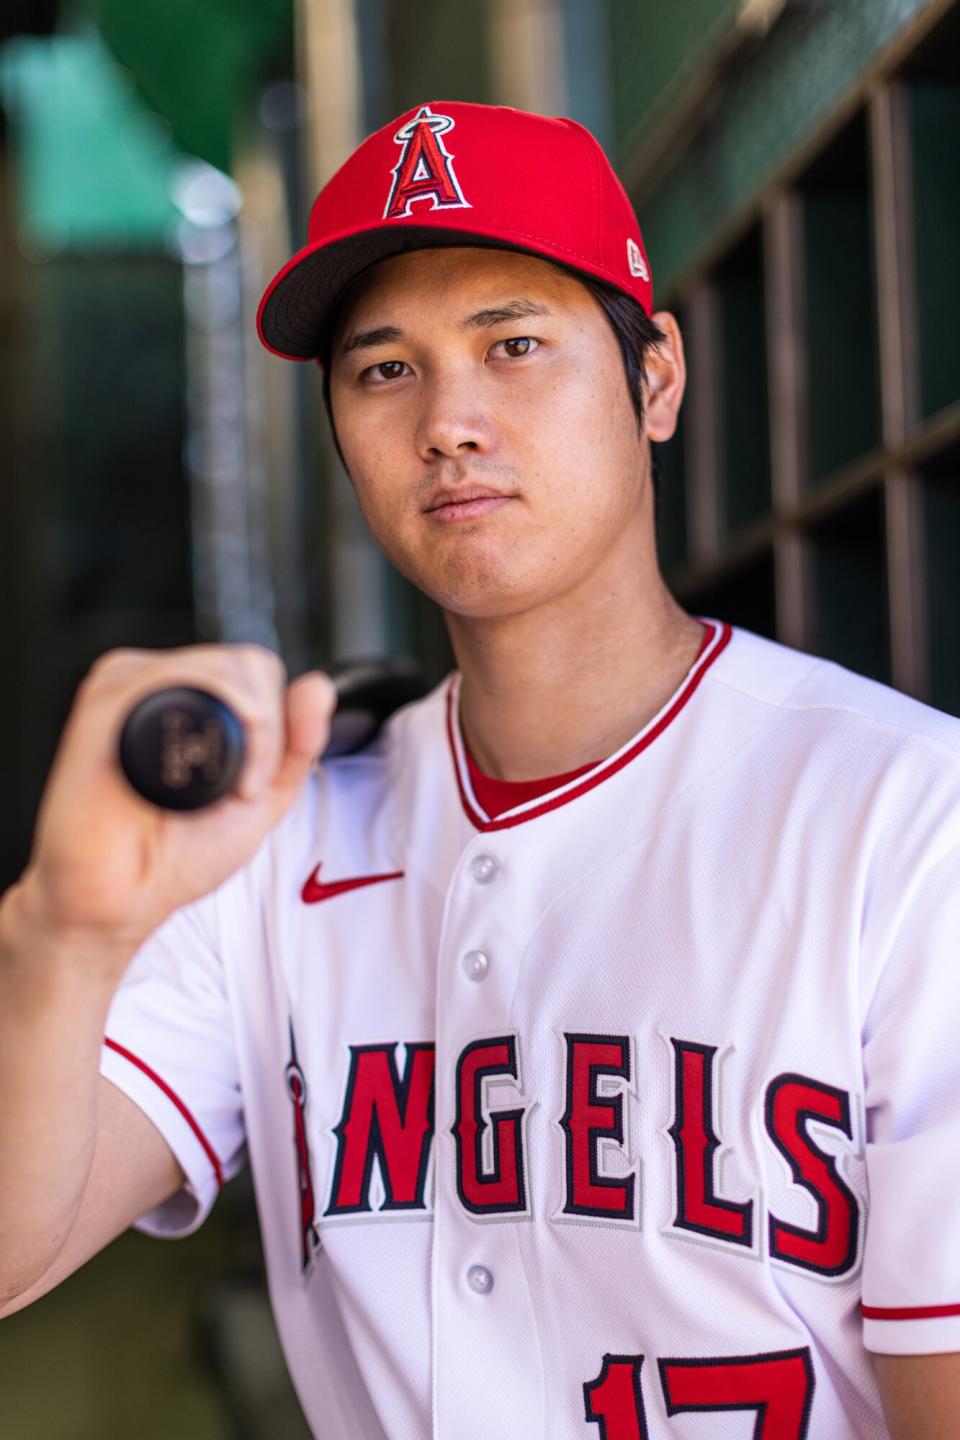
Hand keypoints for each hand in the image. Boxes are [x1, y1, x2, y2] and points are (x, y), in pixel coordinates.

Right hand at [13, 645, 334, 964]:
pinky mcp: (103, 702)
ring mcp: (125, 688)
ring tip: (230, 792)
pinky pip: (177, 678)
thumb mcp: (264, 797)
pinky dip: (219, 725)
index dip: (276, 719)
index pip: (253, 667)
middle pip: (243, 663)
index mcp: (187, 699)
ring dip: (251, 732)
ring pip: (222, 667)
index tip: (259, 781)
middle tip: (246, 790)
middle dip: (268, 729)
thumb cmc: (177, 854)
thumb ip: (299, 744)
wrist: (122, 899)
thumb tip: (320, 686)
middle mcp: (154, 685)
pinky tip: (209, 784)